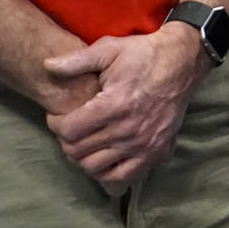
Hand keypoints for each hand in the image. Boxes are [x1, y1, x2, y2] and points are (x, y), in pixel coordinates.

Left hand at [44, 23, 207, 195]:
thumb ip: (76, 60)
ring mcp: (143, 144)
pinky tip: (103, 157)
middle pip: (78, 152)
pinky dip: (107, 173)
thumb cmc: (143, 54)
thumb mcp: (109, 49)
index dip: (56, 124)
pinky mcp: (155, 152)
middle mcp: (128, 130)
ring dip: (83, 157)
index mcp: (114, 105)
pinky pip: (123, 178)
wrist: (182, 62)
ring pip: (95, 168)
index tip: (58, 116)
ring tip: (85, 141)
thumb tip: (47, 66)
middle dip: (66, 140)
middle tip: (70, 128)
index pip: (69, 131)